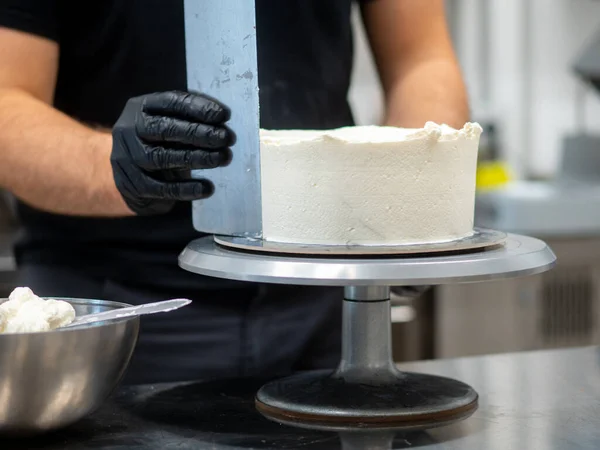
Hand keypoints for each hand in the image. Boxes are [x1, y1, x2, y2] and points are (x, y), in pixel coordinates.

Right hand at [111, 91, 233, 214]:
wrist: (132, 178)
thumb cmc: (160, 145)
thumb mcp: (170, 125)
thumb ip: (191, 120)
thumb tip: (223, 120)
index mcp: (141, 107)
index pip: (170, 102)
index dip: (198, 108)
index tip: (223, 115)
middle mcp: (129, 129)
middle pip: (164, 129)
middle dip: (199, 133)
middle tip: (226, 138)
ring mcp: (127, 157)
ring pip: (162, 157)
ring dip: (196, 158)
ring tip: (222, 159)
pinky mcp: (132, 184)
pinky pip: (161, 188)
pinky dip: (187, 189)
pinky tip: (207, 188)